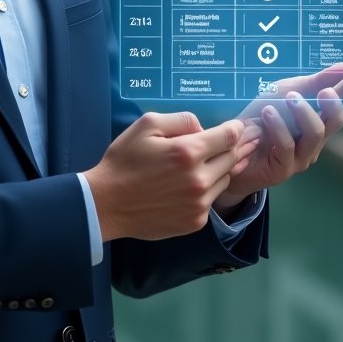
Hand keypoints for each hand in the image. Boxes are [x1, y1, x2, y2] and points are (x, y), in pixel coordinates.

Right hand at [84, 112, 260, 241]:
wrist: (107, 204)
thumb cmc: (124, 161)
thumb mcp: (146, 125)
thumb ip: (180, 119)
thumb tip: (202, 129)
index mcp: (188, 153)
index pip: (229, 137)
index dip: (235, 129)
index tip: (235, 127)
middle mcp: (199, 180)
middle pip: (231, 158)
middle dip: (225, 148)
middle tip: (210, 145)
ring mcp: (199, 204)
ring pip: (224, 180)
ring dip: (216, 170)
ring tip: (192, 168)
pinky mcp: (195, 222)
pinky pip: (211, 200)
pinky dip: (205, 190)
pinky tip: (184, 187)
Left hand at [213, 60, 342, 212]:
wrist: (230, 149)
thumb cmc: (258, 119)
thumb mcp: (282, 93)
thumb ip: (312, 82)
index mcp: (314, 119)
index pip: (337, 99)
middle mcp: (313, 139)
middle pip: (336, 121)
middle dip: (332, 103)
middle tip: (322, 90)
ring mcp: (301, 156)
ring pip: (316, 132)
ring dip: (304, 112)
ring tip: (288, 98)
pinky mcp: (284, 168)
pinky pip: (287, 145)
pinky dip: (279, 125)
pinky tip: (267, 113)